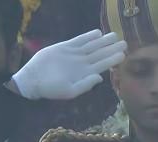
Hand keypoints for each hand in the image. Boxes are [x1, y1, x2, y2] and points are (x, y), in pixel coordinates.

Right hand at [12, 30, 126, 99]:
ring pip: (92, 46)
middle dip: (112, 48)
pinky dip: (88, 36)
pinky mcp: (64, 47)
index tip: (123, 54)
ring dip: (103, 41)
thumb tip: (100, 77)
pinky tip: (98, 33)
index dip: (112, 59)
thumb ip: (85, 85)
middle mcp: (82, 63)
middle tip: (125, 42)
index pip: (102, 65)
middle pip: (100, 53)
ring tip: (114, 35)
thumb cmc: (51, 89)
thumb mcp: (70, 91)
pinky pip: (78, 40)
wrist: (33, 80)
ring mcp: (74, 54)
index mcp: (85, 73)